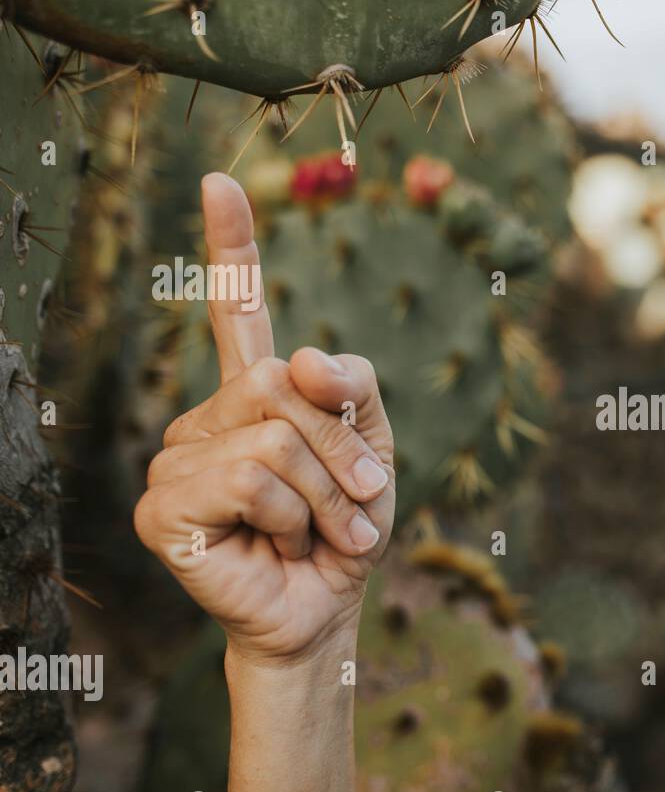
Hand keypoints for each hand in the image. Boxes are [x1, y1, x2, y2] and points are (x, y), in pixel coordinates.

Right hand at [135, 173, 395, 664]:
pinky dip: (293, 519)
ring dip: (326, 497)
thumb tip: (303, 362)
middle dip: (342, 450)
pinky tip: (279, 547)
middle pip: (282, 386)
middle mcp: (208, 417)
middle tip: (360, 503)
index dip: (231, 249)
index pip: (237, 312)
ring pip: (272, 438)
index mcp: (257, 396)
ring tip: (319, 535)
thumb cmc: (347, 529)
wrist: (328, 608)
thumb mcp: (374, 446)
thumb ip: (352, 387)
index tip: (220, 184)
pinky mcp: (164, 507)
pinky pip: (250, 479)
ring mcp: (177, 459)